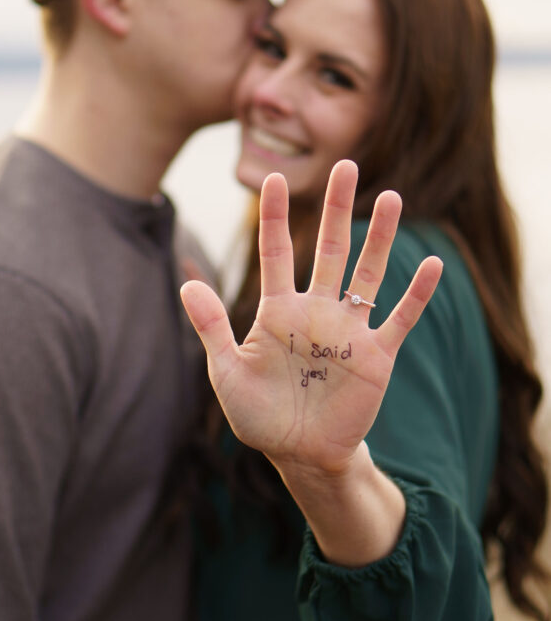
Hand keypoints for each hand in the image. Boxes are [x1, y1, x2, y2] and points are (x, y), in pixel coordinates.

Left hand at [180, 160, 442, 479]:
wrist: (299, 455)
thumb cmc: (258, 415)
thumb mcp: (227, 372)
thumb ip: (212, 327)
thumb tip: (187, 282)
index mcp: (277, 311)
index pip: (275, 251)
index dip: (274, 216)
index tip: (273, 178)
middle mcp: (315, 311)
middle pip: (328, 249)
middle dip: (336, 209)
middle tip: (346, 165)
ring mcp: (348, 330)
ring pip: (368, 273)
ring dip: (381, 238)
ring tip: (392, 197)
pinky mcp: (376, 355)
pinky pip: (399, 318)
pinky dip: (416, 294)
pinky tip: (433, 265)